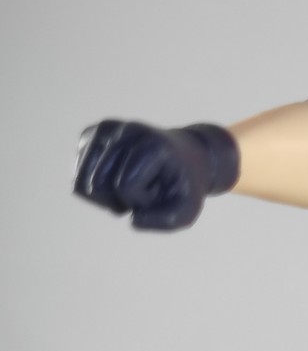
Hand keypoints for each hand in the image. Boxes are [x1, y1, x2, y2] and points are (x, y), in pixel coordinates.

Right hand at [73, 120, 239, 230]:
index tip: (157, 192)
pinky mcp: (89, 135)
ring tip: (128, 187)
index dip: (140, 201)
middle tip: (141, 192)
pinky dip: (96, 190)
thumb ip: (166, 221)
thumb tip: (133, 220)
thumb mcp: (187, 209)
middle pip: (97, 185)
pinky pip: (76, 180)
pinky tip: (116, 179)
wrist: (183, 157)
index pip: (125, 187)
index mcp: (152, 144)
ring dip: (106, 198)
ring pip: (81, 185)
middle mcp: (125, 130)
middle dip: (118, 201)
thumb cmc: (182, 186)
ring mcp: (104, 129)